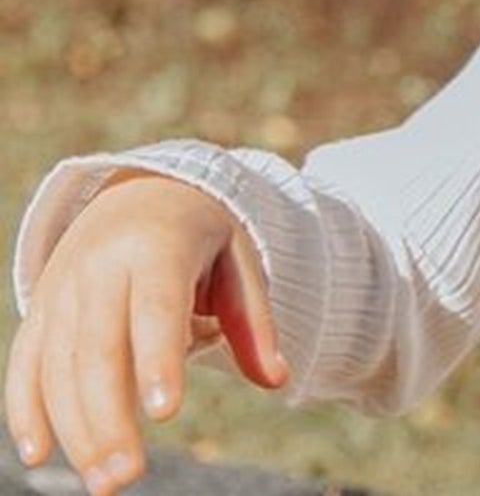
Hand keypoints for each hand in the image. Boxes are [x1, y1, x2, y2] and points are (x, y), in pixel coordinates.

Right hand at [5, 172, 286, 495]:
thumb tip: (278, 380)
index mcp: (158, 246)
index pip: (157, 307)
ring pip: (59, 366)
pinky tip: (42, 453)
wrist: (139, 188)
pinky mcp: (39, 308)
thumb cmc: (199, 234)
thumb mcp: (237, 258)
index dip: (159, 358)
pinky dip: (26, 409)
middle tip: (127, 477)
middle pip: (99, 350)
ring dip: (75, 429)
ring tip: (104, 482)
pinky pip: (26, 363)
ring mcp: (62, 287)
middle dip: (109, 418)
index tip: (165, 413)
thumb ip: (254, 321)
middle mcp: (101, 266)